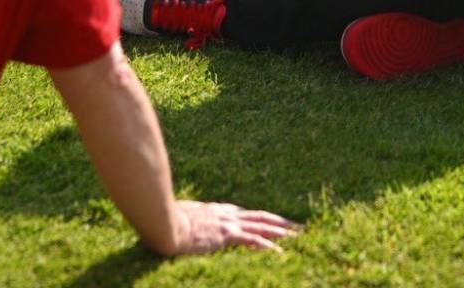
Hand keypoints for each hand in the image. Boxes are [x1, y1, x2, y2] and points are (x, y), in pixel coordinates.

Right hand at [165, 200, 297, 255]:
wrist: (166, 224)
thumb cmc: (169, 222)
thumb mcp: (184, 219)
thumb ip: (192, 221)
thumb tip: (188, 226)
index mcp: (218, 211)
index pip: (246, 215)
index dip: (262, 219)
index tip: (275, 222)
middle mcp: (227, 214)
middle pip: (260, 217)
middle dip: (280, 222)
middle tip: (297, 226)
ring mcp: (228, 224)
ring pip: (262, 225)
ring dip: (281, 231)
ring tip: (297, 236)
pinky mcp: (226, 235)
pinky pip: (252, 240)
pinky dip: (267, 245)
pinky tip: (279, 251)